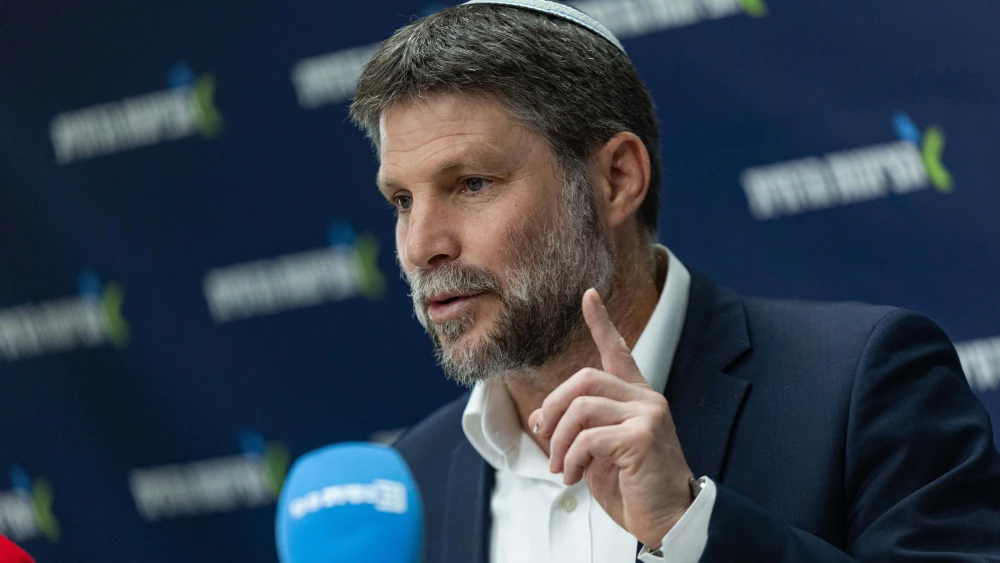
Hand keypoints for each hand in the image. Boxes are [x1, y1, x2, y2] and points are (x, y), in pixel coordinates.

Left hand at [528, 288, 694, 547]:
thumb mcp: (594, 453)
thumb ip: (573, 429)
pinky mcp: (642, 437)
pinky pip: (588, 437)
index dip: (601, 322)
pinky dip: (571, 459)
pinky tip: (573, 477)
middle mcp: (646, 399)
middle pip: (584, 379)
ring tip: (559, 466)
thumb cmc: (633, 487)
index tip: (589, 296)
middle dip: (554, 408)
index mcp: (637, 398)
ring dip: (558, 440)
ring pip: (581, 407)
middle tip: (545, 439)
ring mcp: (648, 415)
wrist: (668, 519)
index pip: (618, 351)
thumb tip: (541, 415)